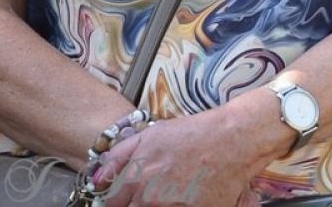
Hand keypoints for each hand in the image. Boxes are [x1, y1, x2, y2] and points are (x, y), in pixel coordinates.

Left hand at [96, 111, 265, 206]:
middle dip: (137, 203)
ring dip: (156, 204)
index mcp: (135, 180)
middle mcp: (149, 199)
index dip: (118, 200)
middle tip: (155, 191)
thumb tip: (97, 180)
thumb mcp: (151, 134)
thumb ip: (118, 157)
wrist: (234, 138)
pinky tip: (186, 197)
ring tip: (171, 193)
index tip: (126, 196)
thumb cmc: (194, 133)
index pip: (111, 204)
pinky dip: (177, 206)